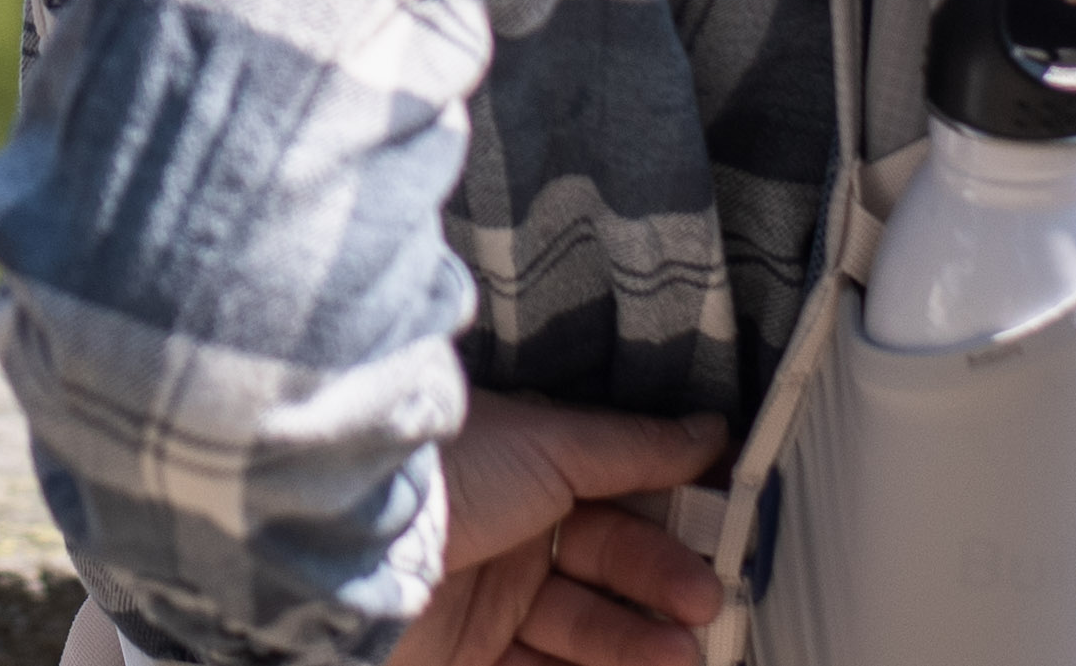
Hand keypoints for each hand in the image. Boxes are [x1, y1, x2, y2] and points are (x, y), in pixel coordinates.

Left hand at [392, 400, 726, 665]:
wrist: (354, 539)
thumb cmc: (448, 470)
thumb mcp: (552, 443)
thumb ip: (635, 447)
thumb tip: (709, 432)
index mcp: (525, 473)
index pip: (615, 503)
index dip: (669, 524)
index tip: (721, 543)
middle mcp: (507, 534)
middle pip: (605, 570)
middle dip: (660, 588)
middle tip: (704, 603)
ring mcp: (485, 600)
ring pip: (582, 629)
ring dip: (638, 643)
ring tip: (681, 653)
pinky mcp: (465, 656)